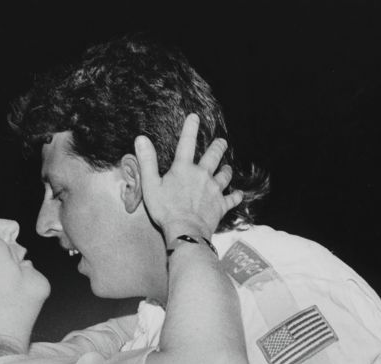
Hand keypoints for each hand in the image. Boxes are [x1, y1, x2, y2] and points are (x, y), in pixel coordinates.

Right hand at [134, 112, 242, 246]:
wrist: (186, 230)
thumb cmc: (165, 209)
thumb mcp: (150, 184)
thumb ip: (147, 161)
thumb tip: (141, 139)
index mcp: (183, 169)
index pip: (186, 143)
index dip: (190, 128)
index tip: (194, 117)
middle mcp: (202, 175)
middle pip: (213, 156)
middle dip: (218, 147)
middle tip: (222, 142)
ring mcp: (214, 190)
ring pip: (225, 175)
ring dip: (227, 170)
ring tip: (228, 167)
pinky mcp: (221, 205)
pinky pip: (232, 198)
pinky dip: (236, 196)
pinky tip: (239, 194)